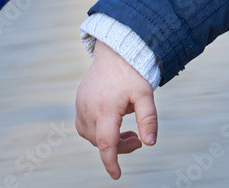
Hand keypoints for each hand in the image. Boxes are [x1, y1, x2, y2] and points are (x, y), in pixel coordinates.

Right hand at [75, 40, 157, 179]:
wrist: (115, 52)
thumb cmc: (132, 73)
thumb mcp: (145, 95)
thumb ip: (148, 119)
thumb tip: (150, 143)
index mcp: (106, 109)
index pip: (106, 143)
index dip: (111, 162)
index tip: (117, 176)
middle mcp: (88, 110)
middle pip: (101, 141)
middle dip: (120, 146)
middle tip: (138, 140)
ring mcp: (80, 106)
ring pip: (91, 135)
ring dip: (109, 139)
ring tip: (129, 132)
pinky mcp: (78, 103)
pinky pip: (85, 126)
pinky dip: (98, 131)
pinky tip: (114, 123)